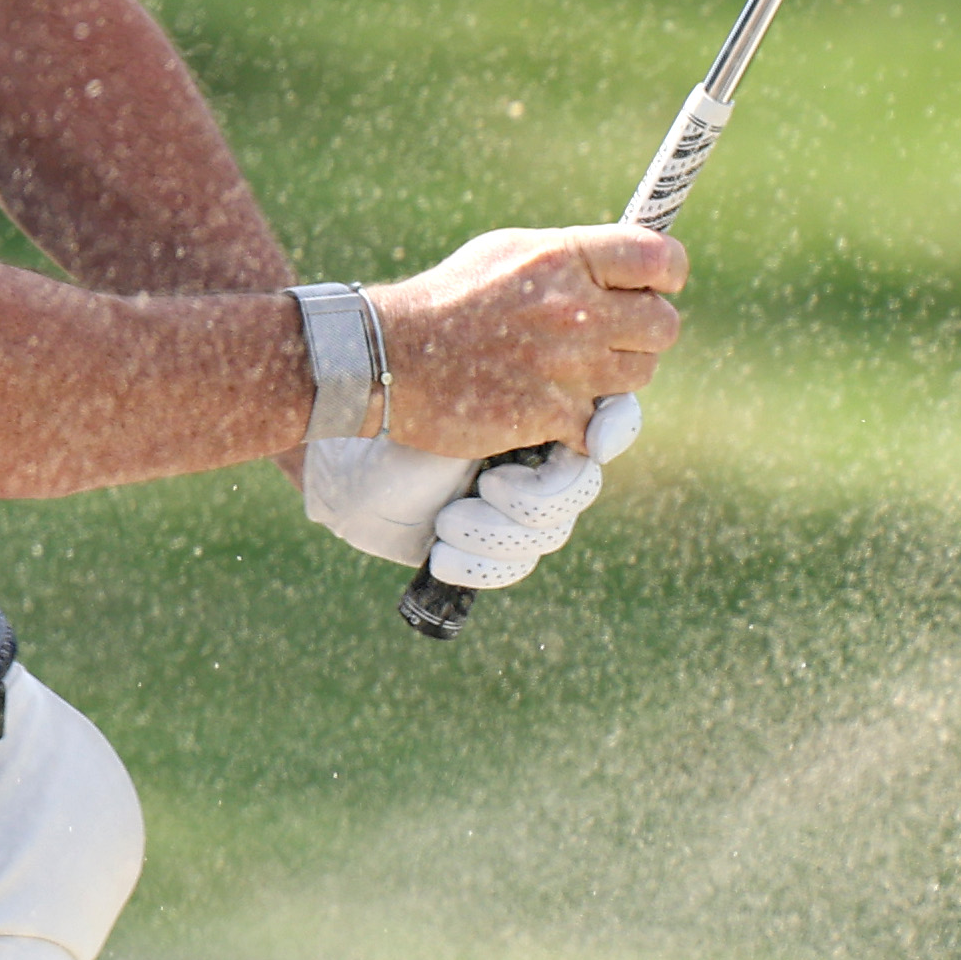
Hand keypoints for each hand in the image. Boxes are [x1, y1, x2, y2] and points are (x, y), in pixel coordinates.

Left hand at [301, 424, 620, 585]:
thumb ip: (531, 395)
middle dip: (536, 497)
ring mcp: (521, 503)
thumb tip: (588, 401)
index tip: (592, 442)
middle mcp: (542, 453)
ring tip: (447, 521)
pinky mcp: (495, 545)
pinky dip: (481, 565)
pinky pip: (517, 565)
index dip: (616, 428)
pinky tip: (441, 555)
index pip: (612, 415)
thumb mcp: (468, 394)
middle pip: (582, 488)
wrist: (344, 462)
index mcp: (545, 403)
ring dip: (494, 533)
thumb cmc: (402, 409)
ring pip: (550, 533)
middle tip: (487, 486)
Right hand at [365, 224, 684, 463]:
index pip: (661, 258)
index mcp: (565, 258)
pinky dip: (581, 425)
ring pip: (639, 377)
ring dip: (616, 378)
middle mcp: (574, 310)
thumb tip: (625, 269)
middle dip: (644, 333)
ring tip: (575, 371)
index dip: (669, 274)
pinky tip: (552, 410)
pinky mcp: (549, 415)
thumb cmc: (449, 298)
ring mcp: (565, 366)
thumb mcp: (510, 252)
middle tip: (612, 338)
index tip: (655, 286)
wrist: (390, 356)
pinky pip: (599, 426)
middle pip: (664, 325)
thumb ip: (571, 258)